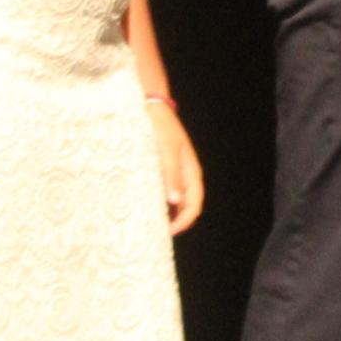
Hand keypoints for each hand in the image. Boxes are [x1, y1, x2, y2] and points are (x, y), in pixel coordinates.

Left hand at [148, 100, 204, 233]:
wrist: (152, 106)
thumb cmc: (161, 127)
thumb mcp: (166, 151)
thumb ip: (171, 175)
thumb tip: (176, 201)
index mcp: (191, 172)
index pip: (194, 205)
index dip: (184, 222)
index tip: (168, 232)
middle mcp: (185, 174)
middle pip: (186, 205)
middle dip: (175, 221)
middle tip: (156, 233)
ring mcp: (174, 171)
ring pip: (175, 199)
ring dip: (167, 212)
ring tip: (150, 222)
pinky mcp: (163, 167)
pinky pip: (165, 189)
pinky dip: (159, 200)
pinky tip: (145, 203)